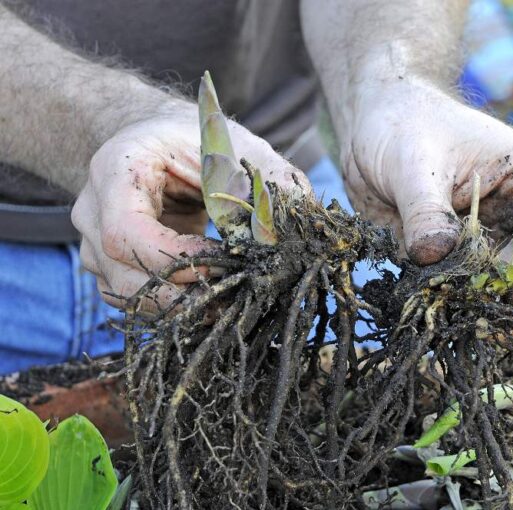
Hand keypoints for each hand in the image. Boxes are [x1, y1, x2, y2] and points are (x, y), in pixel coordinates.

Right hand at [72, 107, 307, 310]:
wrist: (156, 142)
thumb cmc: (192, 138)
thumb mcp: (231, 144)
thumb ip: (266, 175)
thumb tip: (301, 215)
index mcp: (116, 171)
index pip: (126, 233)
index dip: (177, 258)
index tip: (226, 259)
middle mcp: (92, 211)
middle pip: (123, 277)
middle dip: (183, 295)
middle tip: (236, 294)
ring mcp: (95, 243)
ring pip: (128, 297)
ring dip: (181, 308)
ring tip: (230, 302)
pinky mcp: (113, 266)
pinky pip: (139, 299)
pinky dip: (175, 307)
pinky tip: (214, 300)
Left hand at [342, 79, 512, 312]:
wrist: (372, 130)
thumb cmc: (403, 126)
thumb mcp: (412, 161)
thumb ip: (425, 209)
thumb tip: (436, 254)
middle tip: (497, 321)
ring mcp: (491, 244)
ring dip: (499, 314)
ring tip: (469, 323)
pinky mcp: (458, 265)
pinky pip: (472, 299)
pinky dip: (464, 314)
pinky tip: (445, 316)